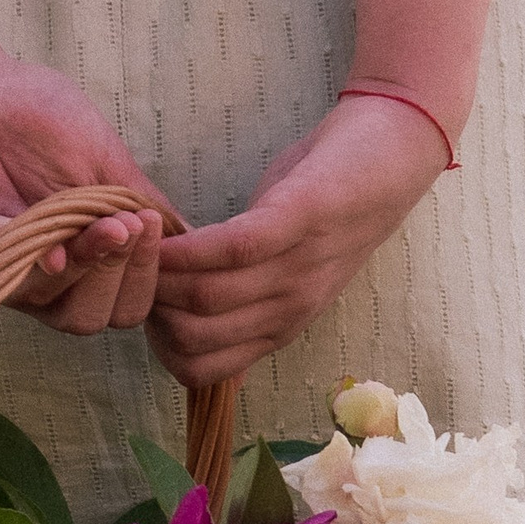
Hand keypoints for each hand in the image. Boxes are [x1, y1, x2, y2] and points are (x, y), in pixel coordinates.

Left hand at [0, 55, 174, 336]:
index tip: (152, 228)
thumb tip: (190, 241)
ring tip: (106, 225)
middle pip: (89, 319)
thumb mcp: (100, 157)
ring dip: (85, 267)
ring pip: (48, 304)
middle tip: (130, 228)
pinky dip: (27, 260)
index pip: (120, 306)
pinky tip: (52, 244)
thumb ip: (138, 201)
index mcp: (73, 263)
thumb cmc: (28, 113)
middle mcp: (32, 280)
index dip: (146, 279)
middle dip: (121, 278)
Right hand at [146, 97, 448, 389]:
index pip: (202, 370)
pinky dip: (187, 245)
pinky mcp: (300, 220)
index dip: (159, 344)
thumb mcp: (284, 271)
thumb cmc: (327, 206)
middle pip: (193, 340)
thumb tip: (188, 326)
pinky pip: (231, 249)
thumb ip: (241, 300)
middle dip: (148, 308)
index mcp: (281, 325)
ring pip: (204, 299)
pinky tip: (160, 229)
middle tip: (130, 268)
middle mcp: (290, 309)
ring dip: (157, 273)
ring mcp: (297, 268)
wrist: (394, 153)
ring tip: (134, 244)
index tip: (142, 303)